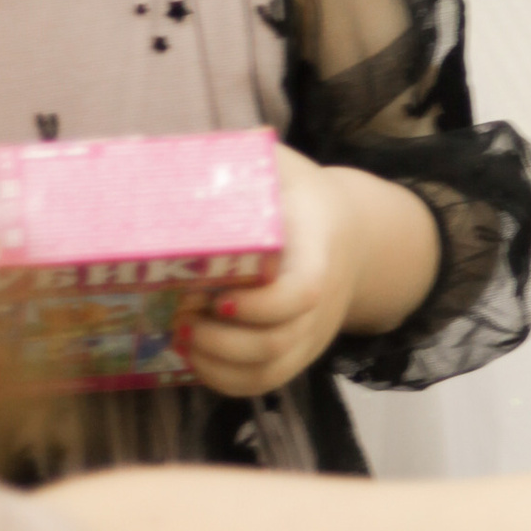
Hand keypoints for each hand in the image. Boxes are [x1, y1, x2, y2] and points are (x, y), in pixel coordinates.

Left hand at [187, 147, 423, 396]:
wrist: (350, 232)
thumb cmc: (301, 195)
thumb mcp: (283, 167)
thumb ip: (250, 155)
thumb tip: (195, 148)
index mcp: (319, 251)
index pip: (303, 293)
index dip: (261, 305)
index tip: (218, 296)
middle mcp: (322, 301)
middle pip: (279, 340)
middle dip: (222, 339)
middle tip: (181, 315)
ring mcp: (311, 332)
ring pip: (268, 370)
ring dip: (217, 363)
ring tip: (180, 336)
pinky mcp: (297, 352)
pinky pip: (263, 383)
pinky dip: (224, 380)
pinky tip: (192, 356)